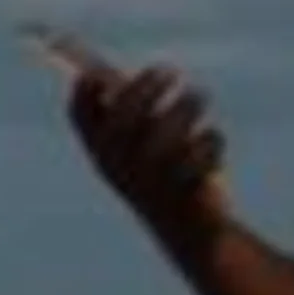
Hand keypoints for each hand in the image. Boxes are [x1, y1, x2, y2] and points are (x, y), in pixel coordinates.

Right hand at [63, 58, 234, 238]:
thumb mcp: (139, 139)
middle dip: (148, 86)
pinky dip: (213, 139)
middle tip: (171, 70)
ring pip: (169, 131)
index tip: (99, 69)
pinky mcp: (185, 190)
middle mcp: (120, 167)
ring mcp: (151, 181)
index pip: (80, 115)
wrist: (187, 229)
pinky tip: (212, 144)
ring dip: (189, 103)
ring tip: (199, 96)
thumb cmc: (162, 171)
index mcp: (101, 151)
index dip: (85, 89)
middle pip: (124, 117)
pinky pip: (202, 151)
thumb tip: (106, 66)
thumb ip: (125, 104)